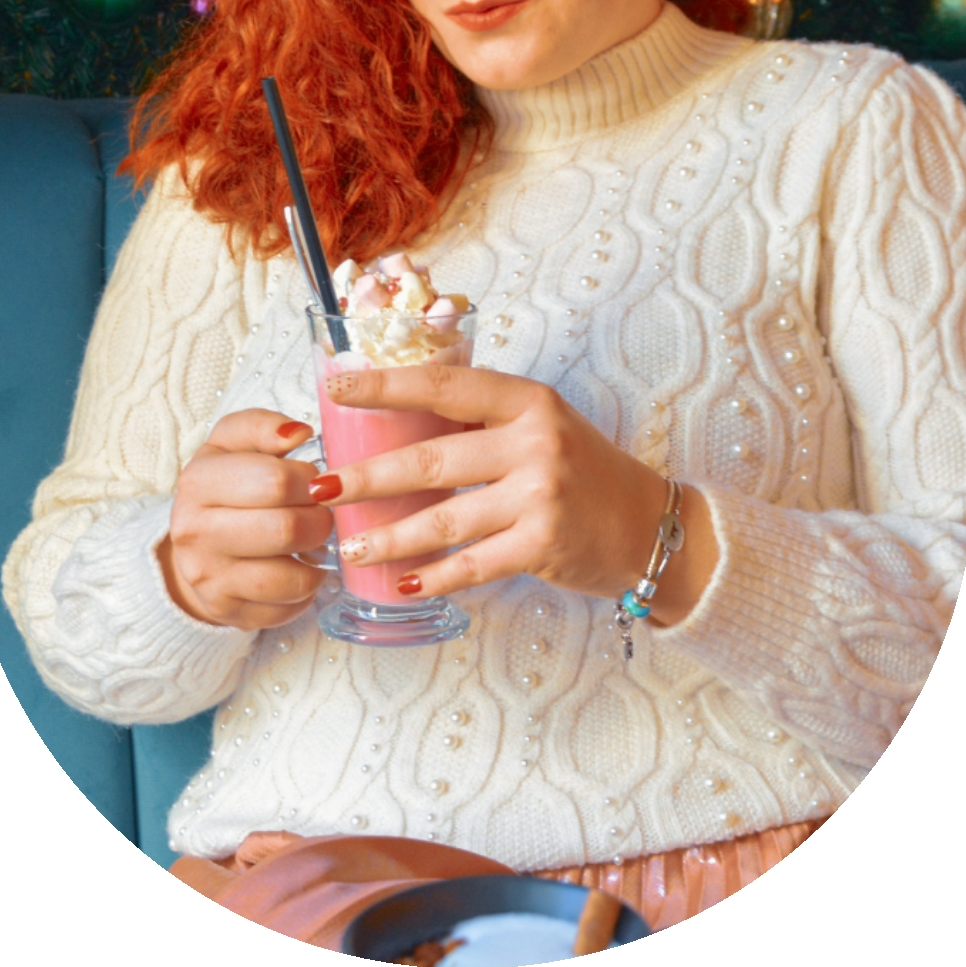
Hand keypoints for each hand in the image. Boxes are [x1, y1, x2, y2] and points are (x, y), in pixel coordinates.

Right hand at [157, 412, 333, 628]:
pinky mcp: (228, 612)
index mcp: (198, 482)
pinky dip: (307, 588)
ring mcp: (209, 579)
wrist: (194, 542)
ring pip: (292, 577)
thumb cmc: (226, 485)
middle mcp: (195, 533)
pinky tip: (298, 567)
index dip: (309, 480)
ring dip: (317, 557)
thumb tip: (298, 432)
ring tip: (312, 540)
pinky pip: (289, 607)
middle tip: (320, 511)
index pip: (275, 481)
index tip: (311, 480)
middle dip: (319, 519)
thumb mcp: (232, 443)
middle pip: (287, 529)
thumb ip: (262, 426)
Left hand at [308, 365, 717, 621]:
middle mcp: (533, 442)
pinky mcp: (542, 545)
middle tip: (320, 486)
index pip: (444, 384)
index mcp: (526, 401)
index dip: (386, 385)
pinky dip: (432, 576)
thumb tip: (396, 416)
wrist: (645, 523)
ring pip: (443, 519)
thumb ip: (481, 419)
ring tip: (348, 543)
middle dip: (367, 475)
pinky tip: (398, 582)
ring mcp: (539, 496)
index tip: (337, 386)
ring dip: (388, 534)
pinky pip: (471, 564)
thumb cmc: (581, 468)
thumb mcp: (539, 424)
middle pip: (430, 459)